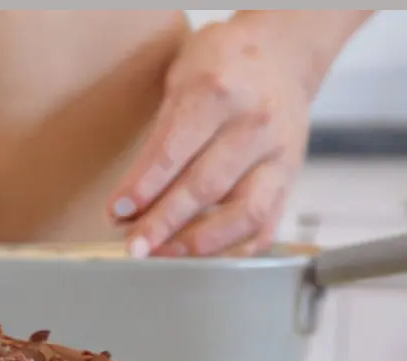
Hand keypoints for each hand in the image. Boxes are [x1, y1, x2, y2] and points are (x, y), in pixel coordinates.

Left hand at [107, 12, 367, 257]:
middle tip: (132, 246)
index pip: (175, 150)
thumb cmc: (219, 66)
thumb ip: (158, 138)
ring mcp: (279, 155)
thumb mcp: (179, 80)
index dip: (143, 187)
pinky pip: (266, 227)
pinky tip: (199, 259)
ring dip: (199, 243)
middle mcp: (255, 124)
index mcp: (219, 93)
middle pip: (206, 186)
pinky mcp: (290, 180)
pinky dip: (232, 251)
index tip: (116, 213)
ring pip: (244, 213)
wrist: (280, 55)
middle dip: (163, 222)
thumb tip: (127, 205)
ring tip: (162, 255)